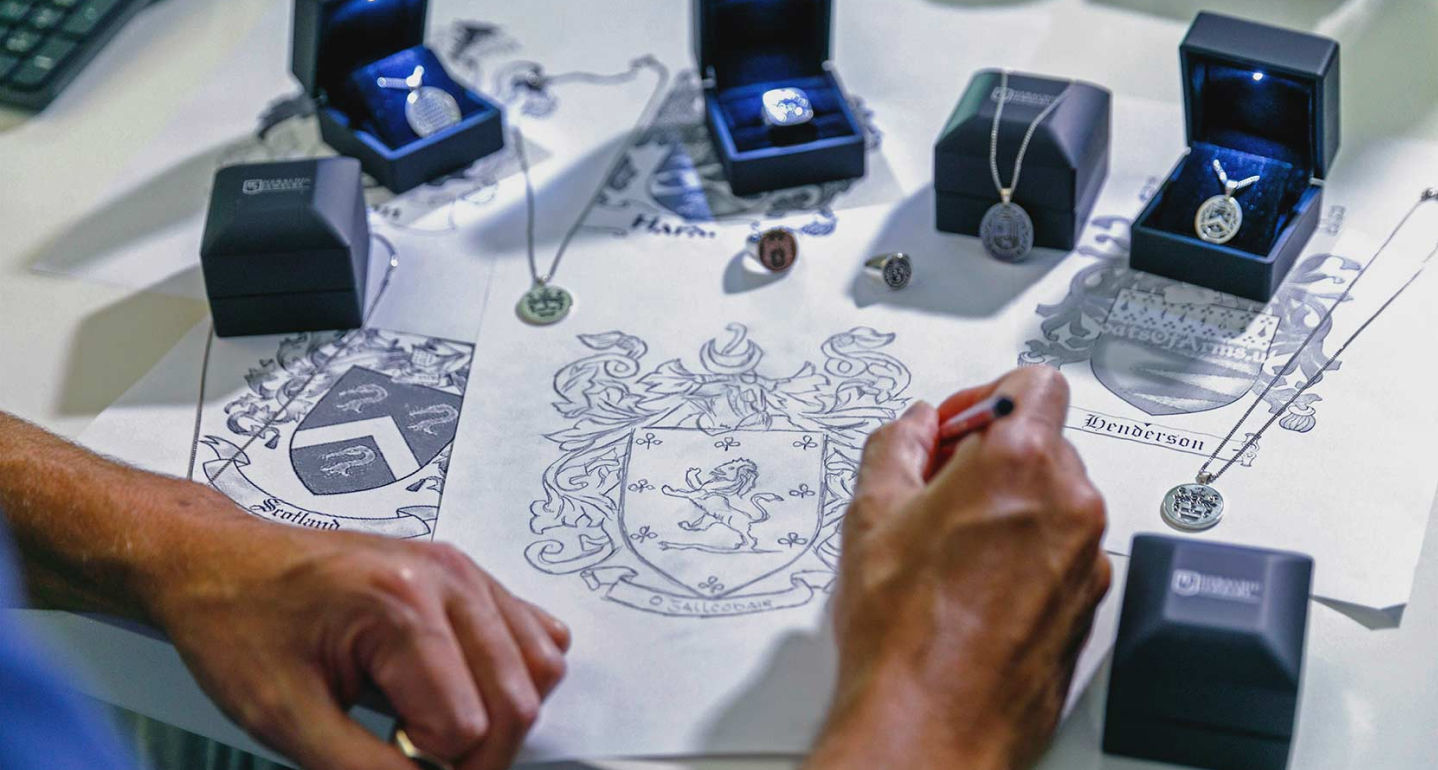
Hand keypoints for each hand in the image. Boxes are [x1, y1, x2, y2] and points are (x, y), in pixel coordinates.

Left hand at [145, 498, 569, 769]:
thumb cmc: (239, 623)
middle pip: (517, 700)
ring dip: (499, 716)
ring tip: (432, 720)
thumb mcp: (283, 717)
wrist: (221, 561)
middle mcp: (448, 578)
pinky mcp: (469, 576)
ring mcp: (465, 571)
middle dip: (476, 754)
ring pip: (541, 668)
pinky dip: (514, 677)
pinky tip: (461, 689)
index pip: (468, 727)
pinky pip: (533, 635)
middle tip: (413, 756)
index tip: (382, 756)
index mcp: (401, 606)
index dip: (428, 765)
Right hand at [806, 367, 1109, 769]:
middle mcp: (1070, 503)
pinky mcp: (1089, 602)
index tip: (955, 427)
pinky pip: (1063, 550)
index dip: (985, 397)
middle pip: (1044, 442)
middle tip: (936, 486)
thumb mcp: (872, 514)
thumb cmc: (904, 634)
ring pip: (1055, 499)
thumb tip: (909, 430)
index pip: (1033, 384)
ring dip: (1010, 505)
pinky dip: (1027, 552)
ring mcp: (1086, 556)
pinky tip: (974, 584)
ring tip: (948, 545)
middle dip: (991, 455)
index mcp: (1020, 462)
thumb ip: (895, 448)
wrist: (932, 724)